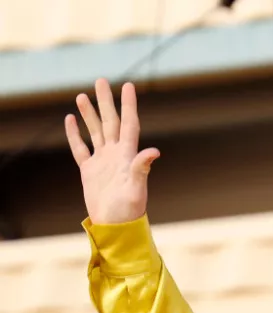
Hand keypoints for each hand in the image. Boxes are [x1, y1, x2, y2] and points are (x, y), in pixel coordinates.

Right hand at [65, 79, 159, 224]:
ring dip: (90, 114)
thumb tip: (154, 151)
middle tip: (101, 80)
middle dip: (106, 101)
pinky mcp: (90, 171)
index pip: (129, 123)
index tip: (128, 85)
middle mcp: (116, 155)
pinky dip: (75, 134)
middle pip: (110, 122)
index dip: (128, 105)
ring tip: (82, 95)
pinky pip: (80, 148)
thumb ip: (142, 168)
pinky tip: (71, 120)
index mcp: (128, 155)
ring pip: (95, 131)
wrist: (116, 226)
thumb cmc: (129, 210)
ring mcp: (103, 162)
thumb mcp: (136, 188)